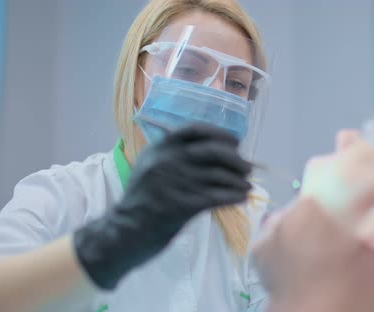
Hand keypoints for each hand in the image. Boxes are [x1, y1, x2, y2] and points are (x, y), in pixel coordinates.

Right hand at [74, 124, 251, 288]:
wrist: (126, 230)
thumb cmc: (142, 199)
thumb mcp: (150, 166)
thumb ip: (174, 154)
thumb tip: (216, 150)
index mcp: (160, 147)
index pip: (196, 130)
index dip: (221, 134)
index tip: (234, 142)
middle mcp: (168, 160)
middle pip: (214, 151)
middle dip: (236, 159)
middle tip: (247, 168)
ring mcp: (176, 182)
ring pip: (219, 176)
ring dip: (239, 181)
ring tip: (247, 186)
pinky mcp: (184, 205)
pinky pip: (218, 196)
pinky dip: (234, 196)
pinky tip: (241, 197)